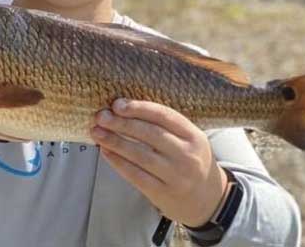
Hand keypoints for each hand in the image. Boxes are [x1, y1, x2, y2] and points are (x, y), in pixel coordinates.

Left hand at [89, 99, 227, 226]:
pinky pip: (136, 176)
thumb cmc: (189, 161)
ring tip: (97, 132)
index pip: (164, 116)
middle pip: (150, 135)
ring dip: (115, 142)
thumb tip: (123, 108)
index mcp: (193, 136)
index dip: (139, 108)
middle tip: (101, 116)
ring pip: (140, 155)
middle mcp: (187, 155)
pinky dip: (118, 162)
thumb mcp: (188, 140)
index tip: (117, 104)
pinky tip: (105, 152)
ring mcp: (176, 176)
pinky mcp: (163, 193)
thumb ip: (163, 125)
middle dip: (122, 123)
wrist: (207, 200)